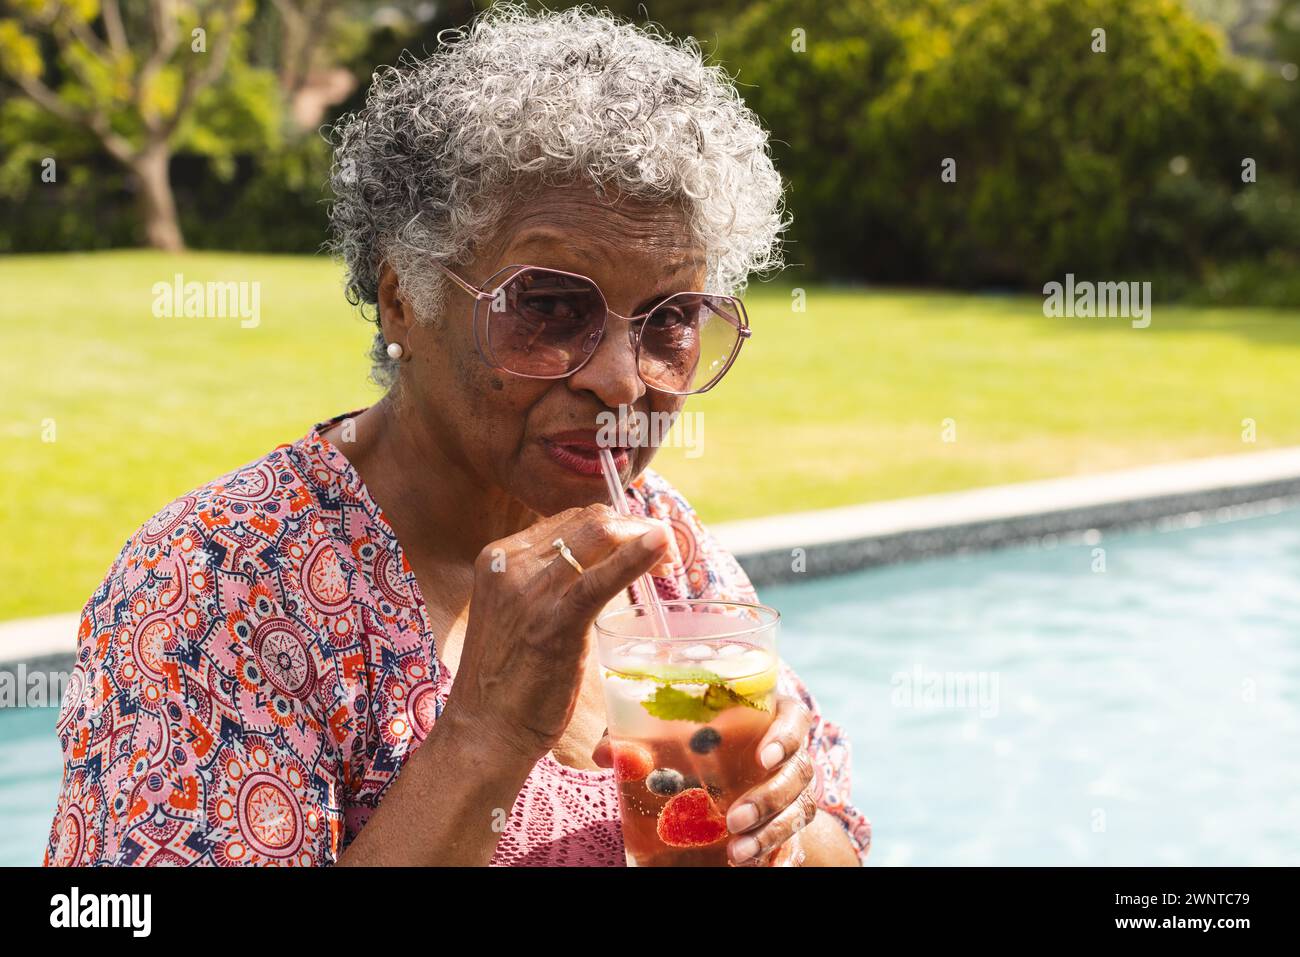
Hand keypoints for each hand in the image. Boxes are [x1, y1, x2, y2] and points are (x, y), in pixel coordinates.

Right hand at [443, 504, 675, 764]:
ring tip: (668, 560)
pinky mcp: (554, 621)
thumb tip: (598, 566)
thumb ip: (548, 584)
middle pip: (587, 521)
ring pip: (598, 537)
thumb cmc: (508, 681)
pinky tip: (662, 544)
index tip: (640, 543)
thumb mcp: (519, 614)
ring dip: (641, 539)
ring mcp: (529, 590)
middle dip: (632, 528)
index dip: (612, 527)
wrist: (484, 731)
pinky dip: (636, 557)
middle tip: (662, 553)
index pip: (568, 521)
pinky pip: (601, 579)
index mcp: (499, 557)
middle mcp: (511, 563)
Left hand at [592, 694, 817, 865]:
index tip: (764, 757)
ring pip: (800, 808)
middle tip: (733, 819)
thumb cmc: (686, 740)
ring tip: (737, 854)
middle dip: (770, 797)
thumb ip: (637, 738)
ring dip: (772, 832)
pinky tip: (757, 867)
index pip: (794, 718)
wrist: (708, 777)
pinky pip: (797, 840)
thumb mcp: (661, 737)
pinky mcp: (788, 821)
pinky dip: (781, 855)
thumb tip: (606, 754)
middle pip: (800, 769)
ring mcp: (791, 788)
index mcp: (765, 716)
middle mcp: (786, 752)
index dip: (786, 736)